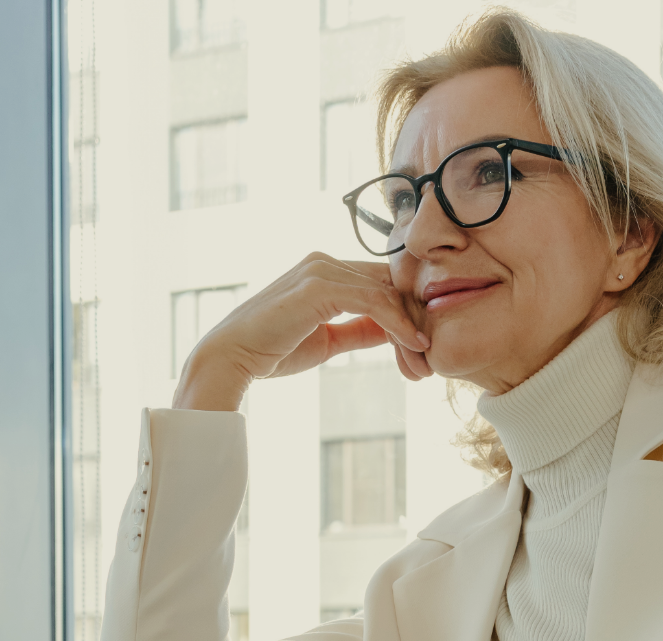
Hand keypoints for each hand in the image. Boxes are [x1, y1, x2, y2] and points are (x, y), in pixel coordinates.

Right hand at [173, 252, 432, 410]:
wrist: (232, 357)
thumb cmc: (273, 350)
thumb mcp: (329, 339)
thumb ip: (360, 329)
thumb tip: (394, 330)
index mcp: (325, 269)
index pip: (381, 282)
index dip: (407, 311)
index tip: (423, 344)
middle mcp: (325, 261)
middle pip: (389, 282)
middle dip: (415, 318)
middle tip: (430, 355)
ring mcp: (321, 269)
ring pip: (387, 292)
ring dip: (410, 326)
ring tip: (423, 357)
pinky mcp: (320, 286)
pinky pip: (374, 301)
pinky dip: (398, 324)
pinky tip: (412, 344)